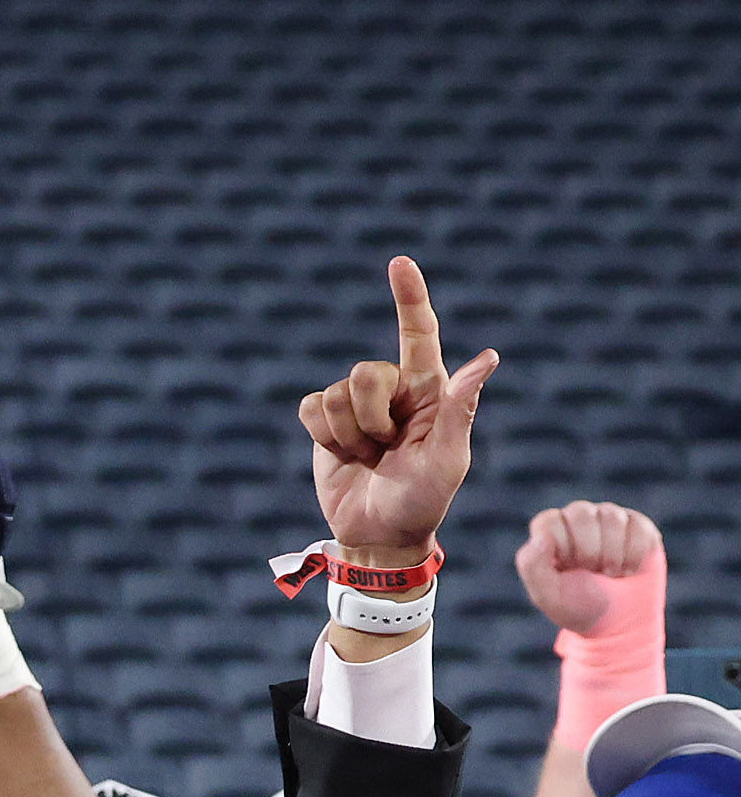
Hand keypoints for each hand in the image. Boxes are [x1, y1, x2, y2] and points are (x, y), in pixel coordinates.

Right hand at [299, 257, 495, 563]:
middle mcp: (392, 391)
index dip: (409, 297)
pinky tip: (341, 455)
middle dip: (370, 417)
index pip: (419, 334)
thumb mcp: (449, 458)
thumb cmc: (424, 499)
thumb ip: (460, 408)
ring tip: (366, 458)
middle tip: (385, 449)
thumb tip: (487, 358)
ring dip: (348, 434)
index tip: (400, 262)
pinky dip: (323, 435)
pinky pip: (311, 407)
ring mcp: (356, 406)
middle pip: (366, 374)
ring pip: (336, 394)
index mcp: (429, 391)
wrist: (378, 534)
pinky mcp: (323, 423)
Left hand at [517, 499, 666, 639]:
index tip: (570, 570)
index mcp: (550, 532)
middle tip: (593, 572)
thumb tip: (542, 536)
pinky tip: (629, 569)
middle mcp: (577, 519)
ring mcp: (608, 519)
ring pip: (611, 516)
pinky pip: (638, 526)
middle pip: (581, 512)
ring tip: (612, 574)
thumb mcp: (547, 594)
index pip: (549, 522)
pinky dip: (634, 554)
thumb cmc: (577, 606)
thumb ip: (533, 565)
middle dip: (589, 549)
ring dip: (613, 553)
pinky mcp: (637, 525)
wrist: (617, 622)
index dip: (563, 548)